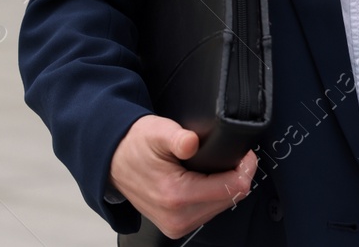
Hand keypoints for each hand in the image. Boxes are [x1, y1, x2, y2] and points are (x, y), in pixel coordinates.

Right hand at [108, 115, 256, 238]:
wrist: (113, 162)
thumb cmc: (134, 146)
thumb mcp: (155, 131)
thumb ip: (176, 136)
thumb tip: (191, 142)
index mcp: (176, 195)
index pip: (233, 188)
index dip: (245, 167)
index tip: (244, 152)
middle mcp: (178, 217)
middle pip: (231, 199)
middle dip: (235, 176)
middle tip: (229, 155)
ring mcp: (177, 225)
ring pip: (222, 207)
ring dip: (224, 186)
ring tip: (214, 165)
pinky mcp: (176, 226)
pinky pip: (210, 211)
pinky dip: (213, 194)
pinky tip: (205, 179)